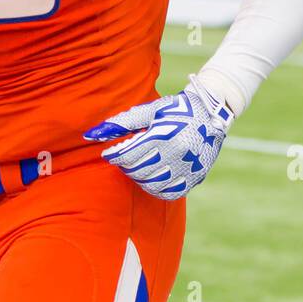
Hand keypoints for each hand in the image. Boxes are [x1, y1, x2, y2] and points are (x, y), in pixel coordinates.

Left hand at [83, 79, 233, 197]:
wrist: (212, 112)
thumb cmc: (175, 108)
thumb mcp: (148, 111)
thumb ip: (120, 123)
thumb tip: (91, 135)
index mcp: (163, 134)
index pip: (126, 155)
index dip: (112, 156)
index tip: (107, 153)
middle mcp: (177, 153)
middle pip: (137, 170)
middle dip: (125, 165)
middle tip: (124, 156)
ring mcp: (188, 168)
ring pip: (151, 184)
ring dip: (138, 177)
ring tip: (137, 165)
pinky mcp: (195, 177)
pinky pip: (169, 193)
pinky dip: (155, 188)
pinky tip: (152, 176)